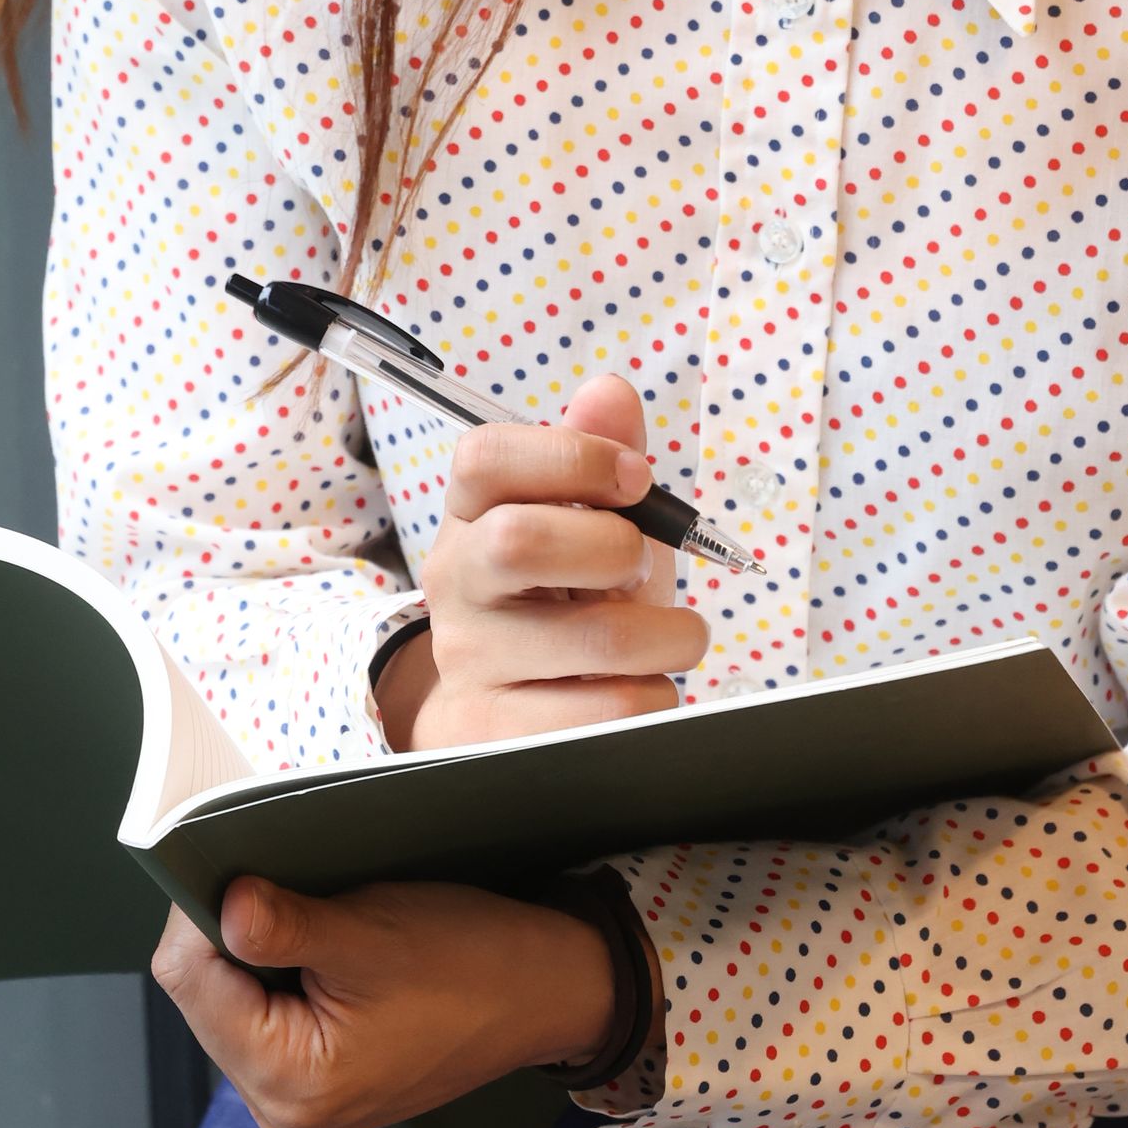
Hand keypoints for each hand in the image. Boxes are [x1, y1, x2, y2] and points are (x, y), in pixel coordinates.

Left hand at [152, 874, 623, 1127]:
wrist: (546, 993)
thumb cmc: (472, 964)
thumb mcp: (370, 932)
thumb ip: (283, 924)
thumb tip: (218, 903)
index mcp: (291, 1087)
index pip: (189, 981)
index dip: (200, 911)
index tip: (238, 866)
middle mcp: (284, 1116)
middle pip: (202, 997)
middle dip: (228, 936)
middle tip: (279, 886)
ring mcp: (300, 1110)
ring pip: (229, 1006)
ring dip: (254, 955)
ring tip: (309, 920)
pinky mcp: (318, 1092)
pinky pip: (264, 1022)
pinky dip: (279, 977)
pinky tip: (319, 951)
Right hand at [378, 369, 707, 753]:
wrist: (501, 714)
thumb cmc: (561, 604)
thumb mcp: (585, 526)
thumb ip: (598, 457)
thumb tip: (608, 393)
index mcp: (472, 515)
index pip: (486, 458)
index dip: (573, 456)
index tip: (636, 480)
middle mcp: (458, 583)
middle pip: (519, 541)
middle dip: (616, 551)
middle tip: (641, 571)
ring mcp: (471, 660)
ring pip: (594, 638)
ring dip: (668, 636)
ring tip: (670, 639)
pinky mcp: (497, 734)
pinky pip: (606, 714)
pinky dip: (655, 696)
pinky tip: (641, 687)